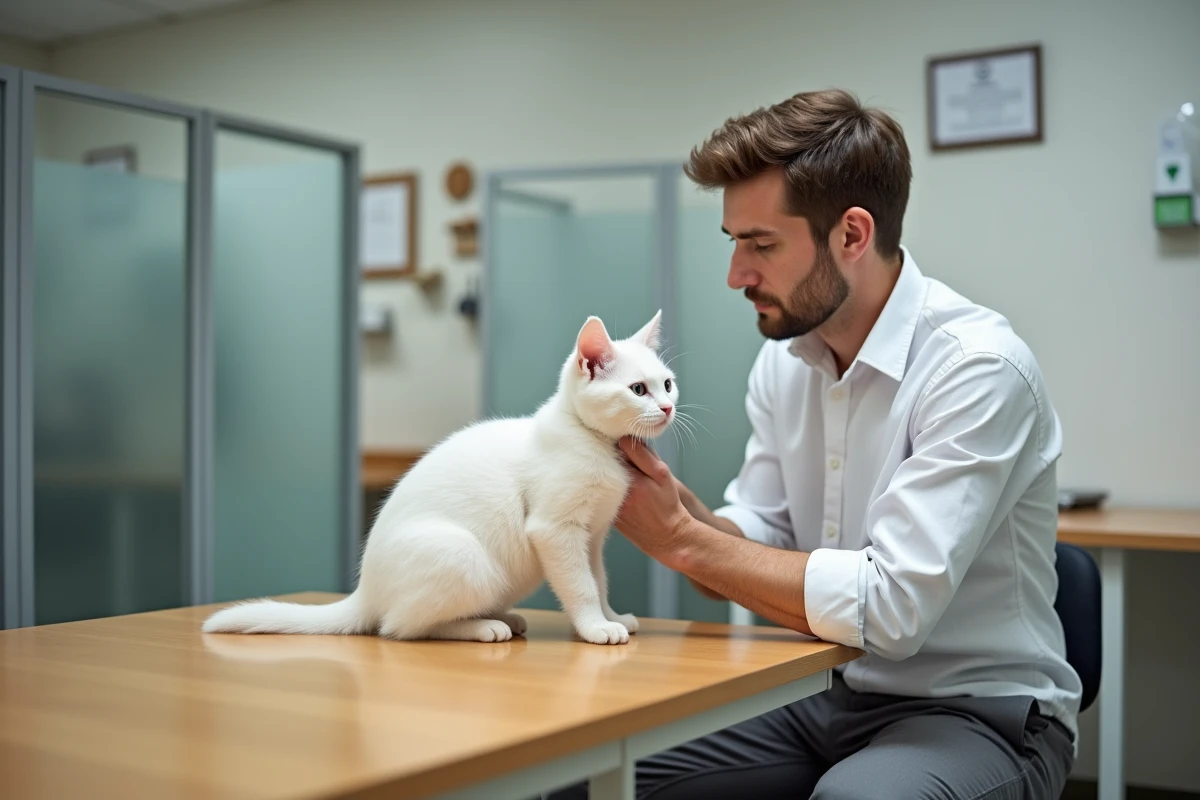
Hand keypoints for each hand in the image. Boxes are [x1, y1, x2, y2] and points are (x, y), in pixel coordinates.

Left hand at [615, 437, 691, 564]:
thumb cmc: (667, 505)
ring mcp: (607, 503)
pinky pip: (604, 491)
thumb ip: (644, 455)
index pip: (615, 449)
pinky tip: (626, 492)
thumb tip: (625, 438)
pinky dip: (611, 487)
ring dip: (612, 472)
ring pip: (604, 477)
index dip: (623, 444)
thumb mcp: (662, 475)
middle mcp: (612, 492)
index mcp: (627, 479)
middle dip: (616, 457)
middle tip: (632, 463)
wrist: (667, 537)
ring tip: (632, 480)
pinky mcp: (607, 512)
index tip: (631, 444)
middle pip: (606, 462)